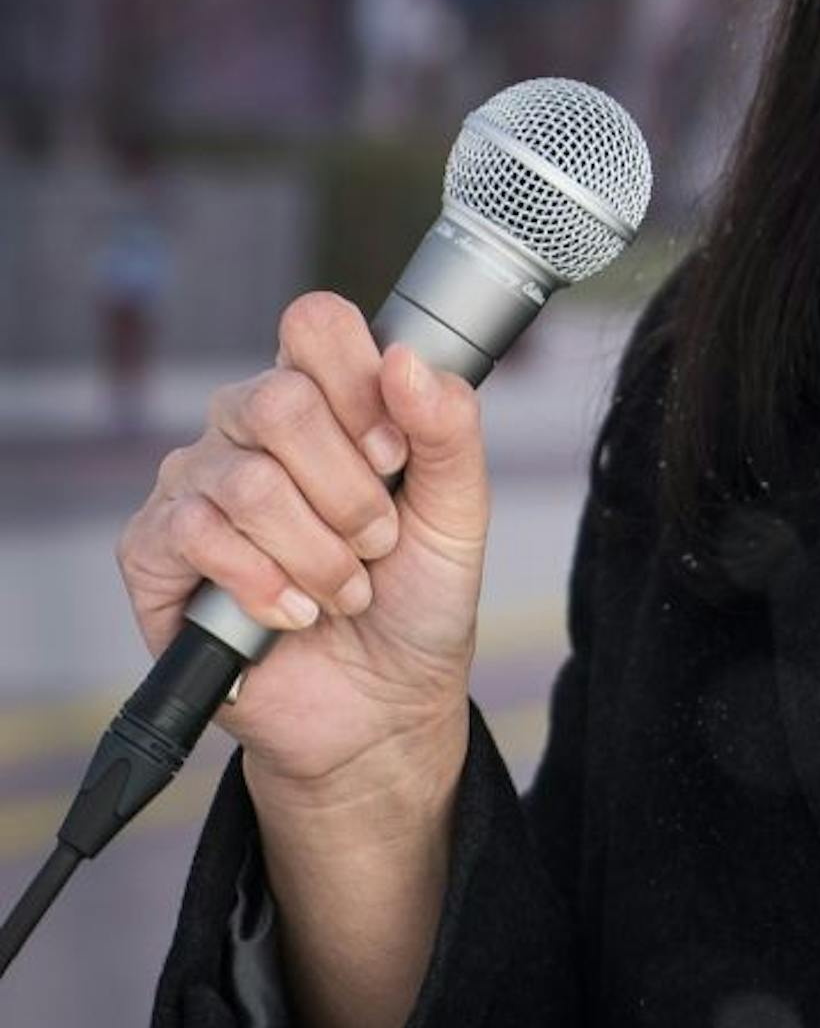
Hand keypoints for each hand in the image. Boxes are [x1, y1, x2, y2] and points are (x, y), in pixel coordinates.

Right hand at [114, 291, 491, 793]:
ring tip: (345, 590)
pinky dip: (263, 584)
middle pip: (281, 400)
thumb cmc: (415, 595)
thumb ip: (448, 426)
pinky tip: (291, 613)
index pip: (314, 325)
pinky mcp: (153, 551)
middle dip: (350, 492)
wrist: (381, 703)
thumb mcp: (458, 509)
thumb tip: (406, 358)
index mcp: (323, 396)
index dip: (360, 385)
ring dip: (318, 553)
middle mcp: (247, 425)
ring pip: (249, 481)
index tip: (396, 456)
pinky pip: (194, 534)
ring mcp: (194, 483)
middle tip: (377, 542)